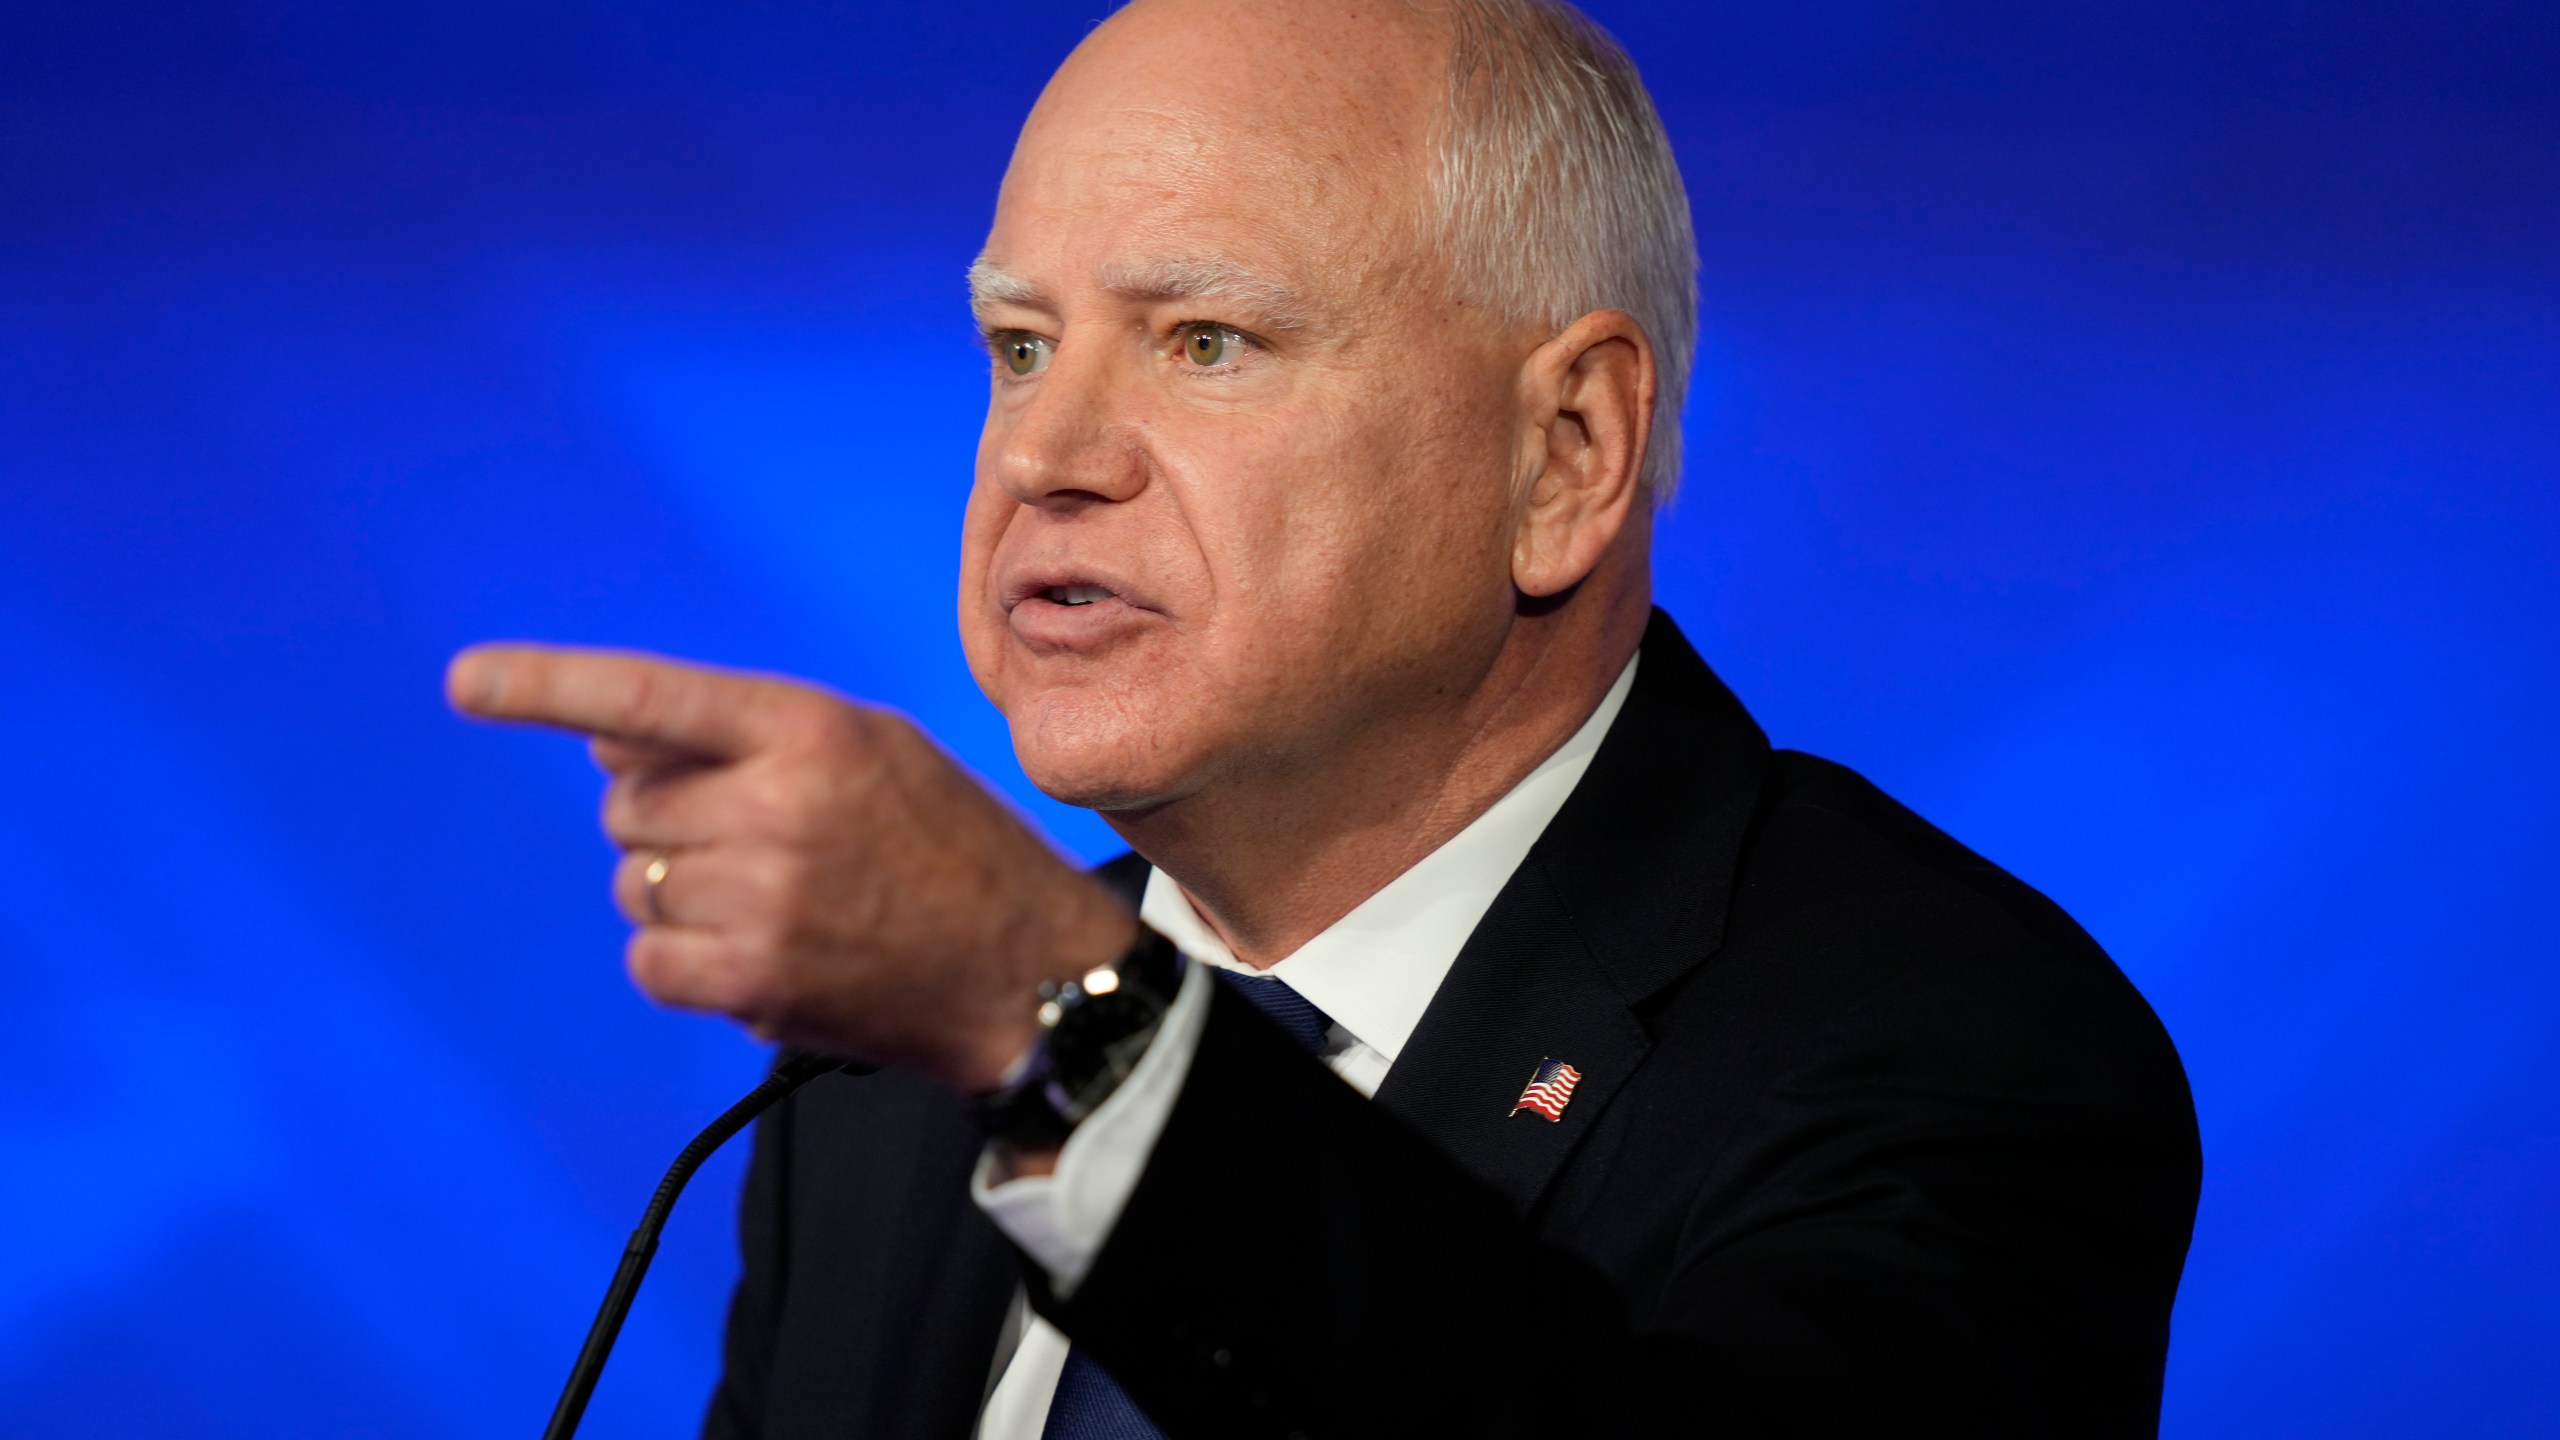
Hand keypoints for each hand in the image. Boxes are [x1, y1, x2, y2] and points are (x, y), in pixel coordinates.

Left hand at [445, 644, 1137, 1093]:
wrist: (1026, 973)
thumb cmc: (948, 848)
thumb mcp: (871, 749)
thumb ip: (743, 734)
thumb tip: (605, 745)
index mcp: (810, 729)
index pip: (651, 697)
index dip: (547, 686)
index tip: (466, 681)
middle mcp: (778, 805)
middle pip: (628, 804)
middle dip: (670, 820)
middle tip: (758, 842)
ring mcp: (761, 898)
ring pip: (636, 883)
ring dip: (682, 894)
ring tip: (779, 902)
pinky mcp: (750, 981)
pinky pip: (649, 959)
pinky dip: (686, 961)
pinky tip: (764, 954)